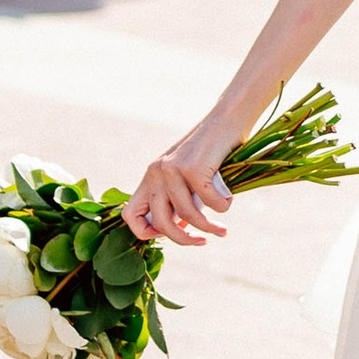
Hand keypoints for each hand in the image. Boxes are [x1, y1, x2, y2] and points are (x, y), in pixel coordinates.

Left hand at [126, 126, 238, 244]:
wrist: (229, 117)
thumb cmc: (213, 150)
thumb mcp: (188, 175)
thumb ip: (179, 197)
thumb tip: (181, 227)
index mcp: (151, 176)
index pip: (130, 214)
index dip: (146, 232)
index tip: (172, 232)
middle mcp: (156, 172)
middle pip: (161, 223)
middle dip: (184, 239)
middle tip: (203, 242)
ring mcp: (172, 169)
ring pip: (188, 215)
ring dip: (209, 227)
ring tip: (223, 229)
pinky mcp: (193, 167)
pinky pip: (209, 202)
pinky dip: (222, 206)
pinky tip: (229, 200)